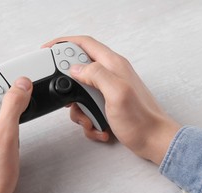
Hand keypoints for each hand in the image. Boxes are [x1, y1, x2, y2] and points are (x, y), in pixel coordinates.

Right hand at [43, 36, 180, 164]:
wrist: (153, 141)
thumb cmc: (141, 119)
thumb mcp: (116, 92)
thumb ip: (96, 74)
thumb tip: (75, 68)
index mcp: (113, 65)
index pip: (84, 44)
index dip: (64, 43)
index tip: (47, 50)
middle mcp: (111, 75)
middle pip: (79, 71)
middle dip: (70, 89)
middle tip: (71, 101)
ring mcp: (109, 91)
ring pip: (81, 94)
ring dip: (80, 111)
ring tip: (92, 120)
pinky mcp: (108, 105)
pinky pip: (89, 109)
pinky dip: (90, 121)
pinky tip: (100, 127)